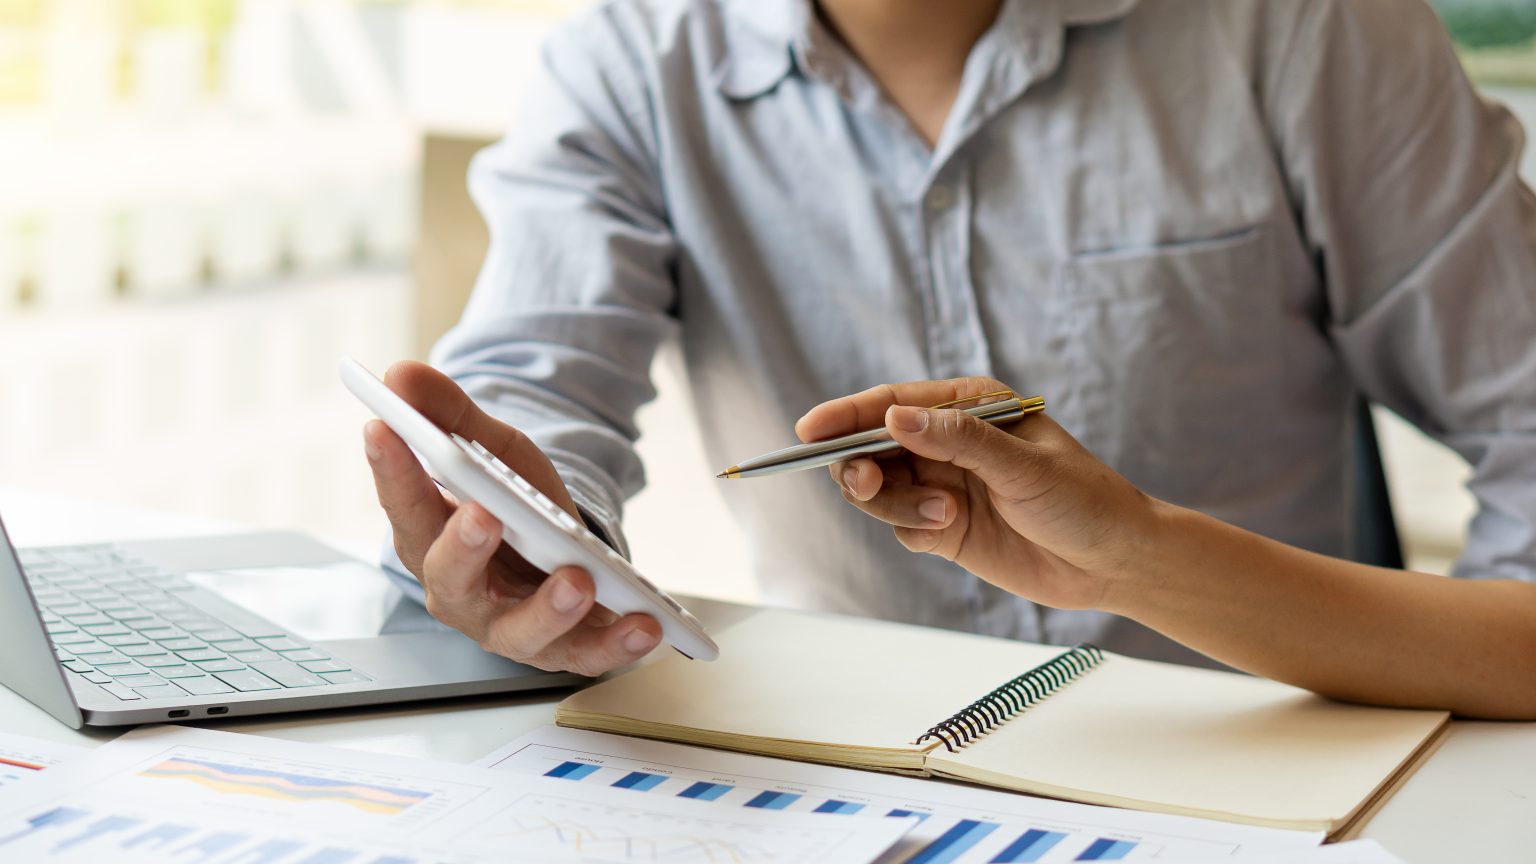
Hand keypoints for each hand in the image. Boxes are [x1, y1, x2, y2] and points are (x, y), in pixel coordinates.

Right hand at [362, 360, 660, 674]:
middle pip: (452, 580)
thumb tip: (402, 374)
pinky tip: (645, 623)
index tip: (381, 427)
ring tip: (575, 579)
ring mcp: (512, 627)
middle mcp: (463, 593)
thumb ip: (452, 416)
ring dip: (547, 609)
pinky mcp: (563, 648)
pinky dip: (616, 645)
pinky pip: (587, 655)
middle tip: (482, 515)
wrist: (560, 554)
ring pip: (520, 631)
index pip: (403, 505)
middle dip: (465, 548)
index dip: (391, 469)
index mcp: (431, 541)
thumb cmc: (514, 507)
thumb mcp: (492, 451)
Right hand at [796, 377, 1158, 611]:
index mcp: (969, 407)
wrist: (1114, 562)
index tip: (808, 432)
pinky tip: (947, 530)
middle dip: (860, 465)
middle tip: (865, 483)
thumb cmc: (1083, 499)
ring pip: (881, 490)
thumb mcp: (1022, 465)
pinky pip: (900, 525)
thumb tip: (895, 419)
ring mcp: (944, 485)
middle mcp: (948, 443)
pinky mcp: (944, 527)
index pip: (892, 404)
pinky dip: (911, 529)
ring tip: (940, 516)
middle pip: (873, 447)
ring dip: (893, 504)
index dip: (846, 416)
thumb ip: (957, 440)